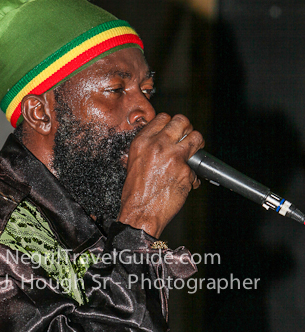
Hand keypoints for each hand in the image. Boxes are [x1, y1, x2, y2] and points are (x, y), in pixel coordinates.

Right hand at [118, 113, 203, 237]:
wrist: (139, 214)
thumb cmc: (134, 194)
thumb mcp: (133, 162)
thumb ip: (148, 147)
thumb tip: (163, 139)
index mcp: (142, 141)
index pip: (164, 117)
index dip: (172, 124)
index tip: (175, 132)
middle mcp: (158, 145)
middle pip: (182, 121)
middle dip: (187, 130)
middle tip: (188, 140)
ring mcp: (174, 157)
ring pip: (196, 137)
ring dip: (197, 145)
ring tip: (194, 154)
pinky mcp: (186, 171)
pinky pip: (197, 166)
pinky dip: (194, 174)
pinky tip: (186, 181)